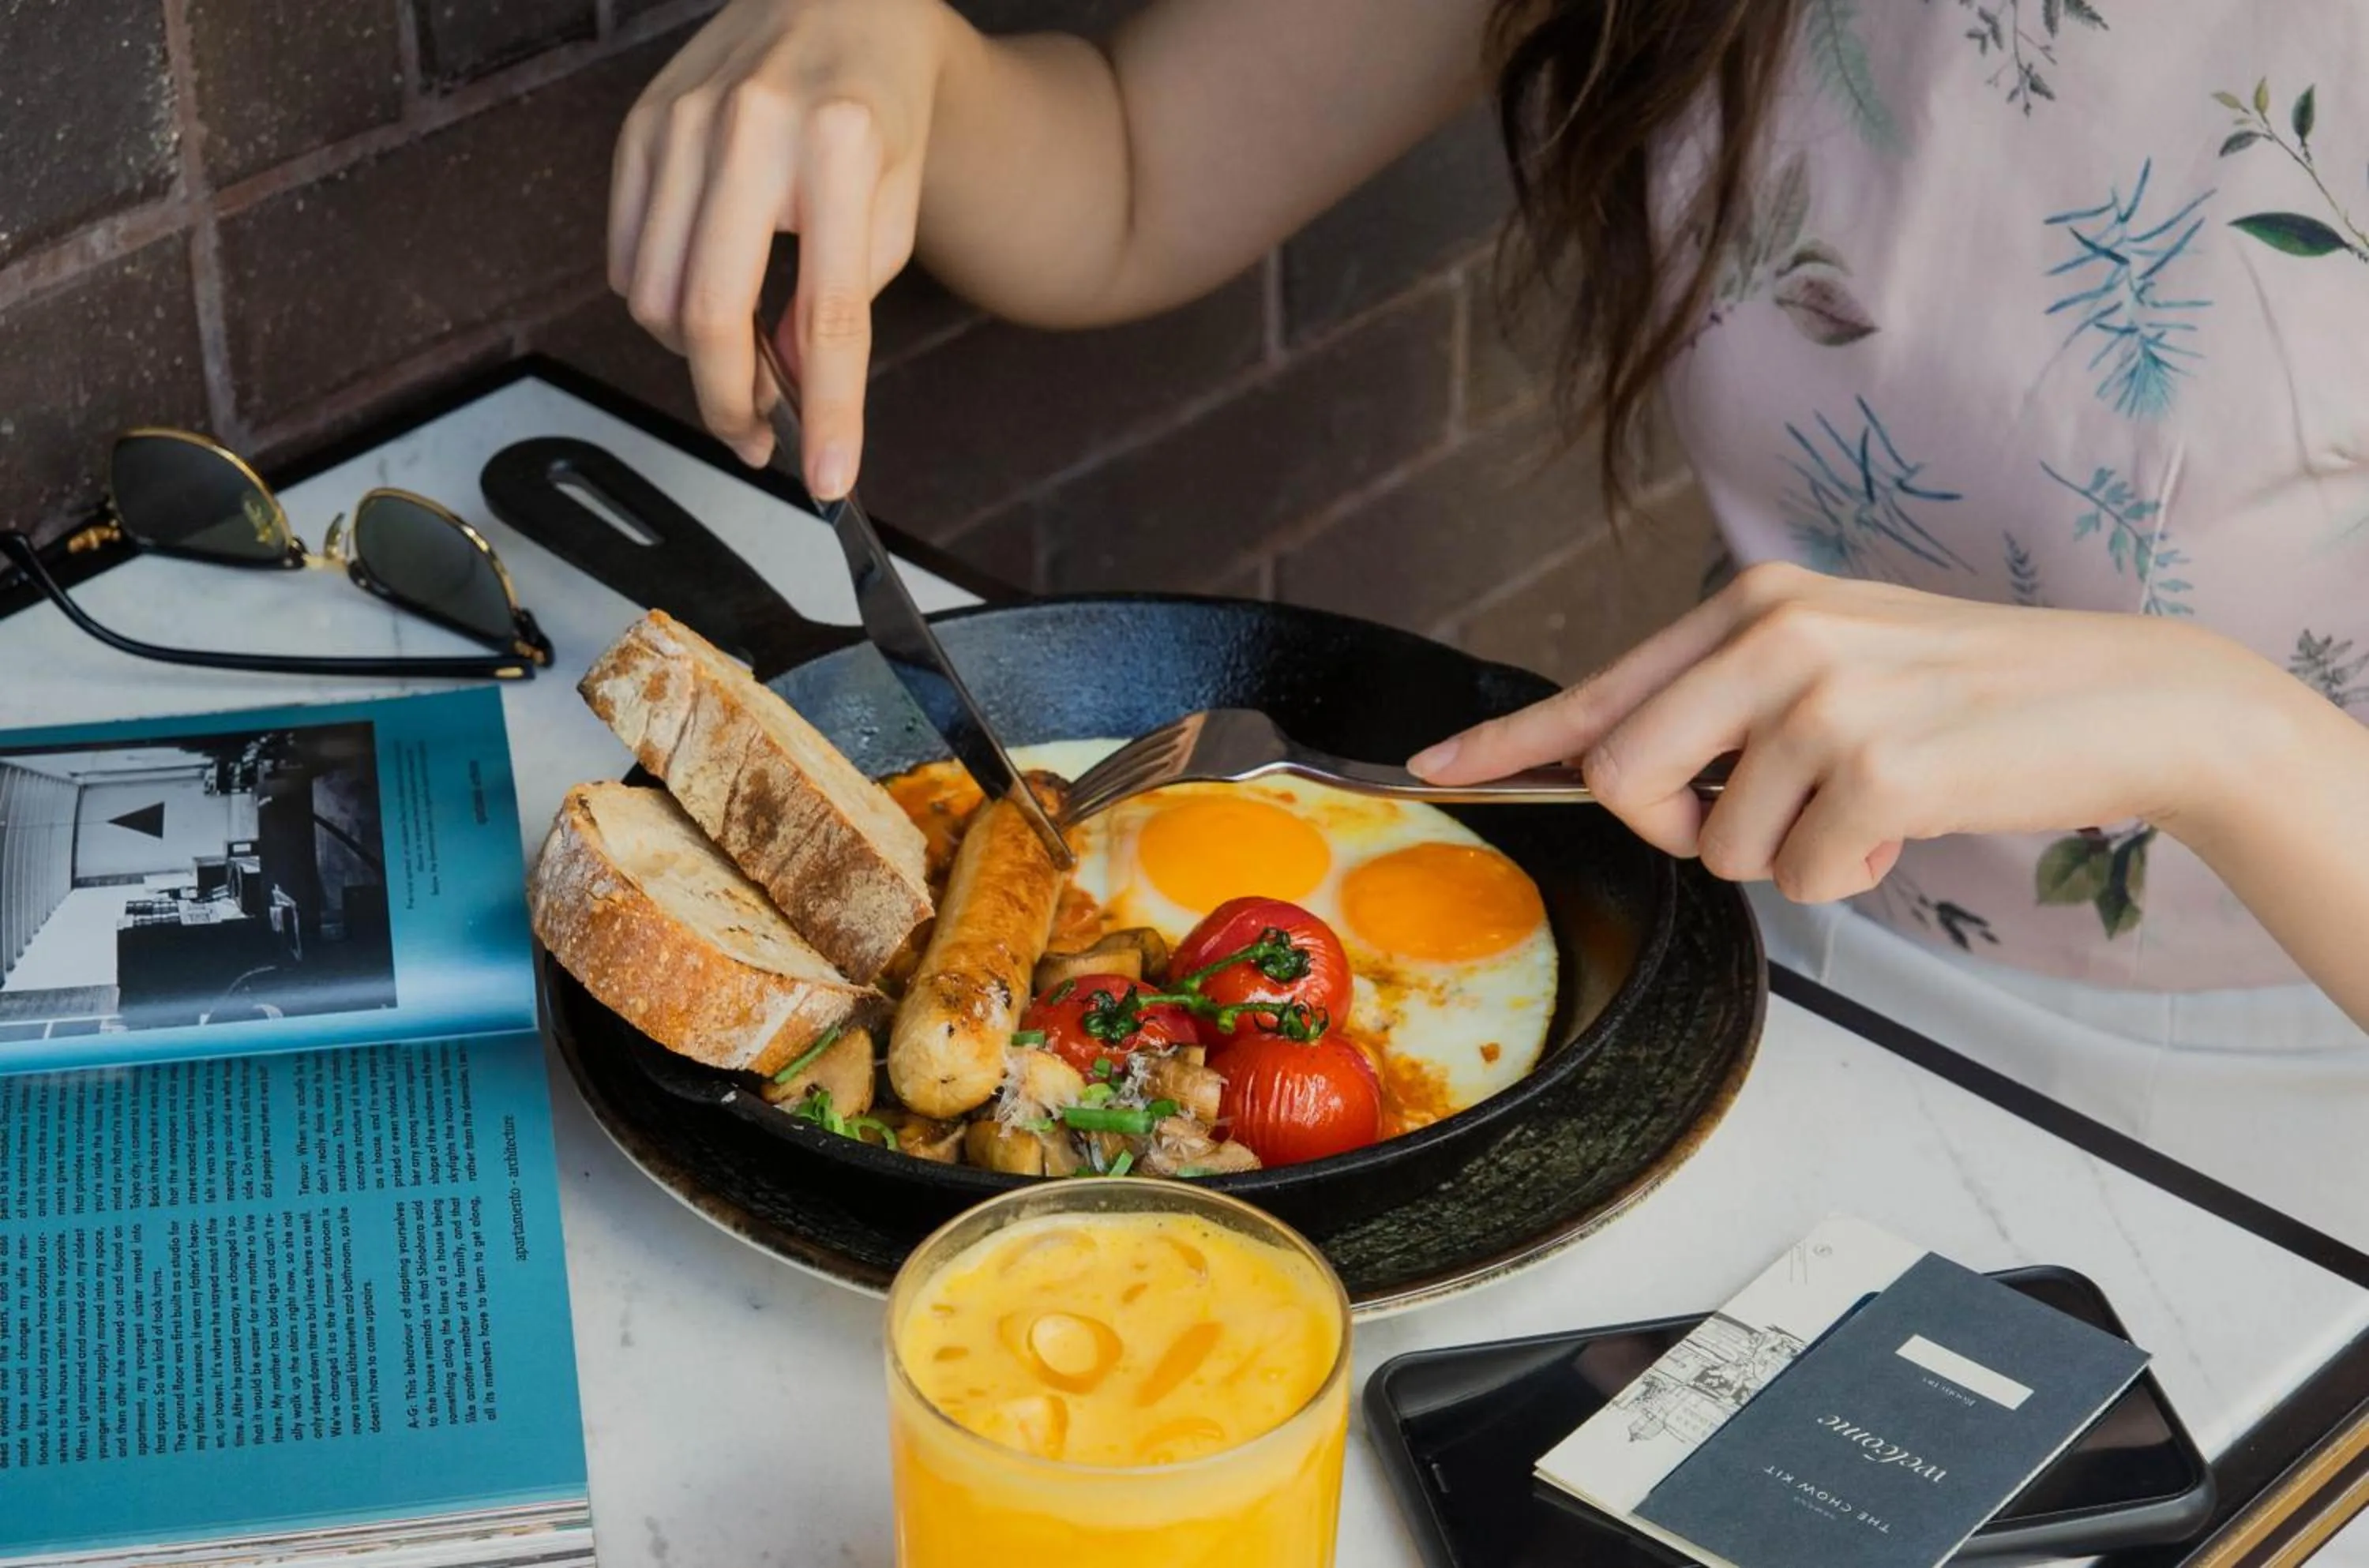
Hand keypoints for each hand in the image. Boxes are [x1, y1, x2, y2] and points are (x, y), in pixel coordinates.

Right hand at [609, 0, 953, 491]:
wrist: (840, 0)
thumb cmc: (879, 106)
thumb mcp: (894, 205)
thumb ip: (844, 297)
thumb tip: (782, 386)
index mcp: (839, 147)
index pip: (828, 315)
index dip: (826, 411)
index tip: (823, 479)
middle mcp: (750, 127)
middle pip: (707, 315)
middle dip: (730, 404)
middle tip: (762, 440)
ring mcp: (680, 121)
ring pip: (652, 296)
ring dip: (695, 359)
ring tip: (746, 365)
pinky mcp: (639, 125)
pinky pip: (625, 256)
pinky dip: (657, 304)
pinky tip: (704, 300)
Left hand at [1409, 562, 2275, 902]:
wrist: (2124, 699)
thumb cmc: (1971, 696)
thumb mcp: (1836, 665)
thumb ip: (1730, 705)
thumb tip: (1632, 778)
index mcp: (1751, 606)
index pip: (1598, 688)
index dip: (1509, 743)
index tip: (1432, 769)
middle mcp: (1770, 636)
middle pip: (1626, 784)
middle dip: (1685, 832)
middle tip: (1770, 817)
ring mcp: (1820, 698)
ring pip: (1719, 848)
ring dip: (1789, 856)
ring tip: (1869, 804)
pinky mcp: (1873, 767)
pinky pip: (1798, 879)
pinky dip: (1848, 877)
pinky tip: (1911, 820)